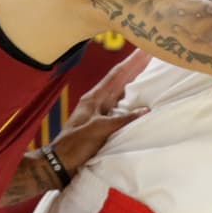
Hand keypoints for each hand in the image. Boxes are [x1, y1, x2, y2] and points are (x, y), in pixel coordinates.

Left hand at [51, 51, 151, 172]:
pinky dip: (132, 97)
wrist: (60, 163)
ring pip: (121, 90)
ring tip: (149, 69)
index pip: (116, 75)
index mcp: (94, 98)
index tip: (144, 48)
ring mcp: (100, 111)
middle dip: (136, 65)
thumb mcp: (98, 131)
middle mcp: (97, 101)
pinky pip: (121, 104)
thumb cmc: (75, 145)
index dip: (131, 62)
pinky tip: (140, 97)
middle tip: (151, 52)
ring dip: (135, 79)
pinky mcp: (103, 122)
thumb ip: (120, 119)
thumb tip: (145, 110)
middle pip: (120, 79)